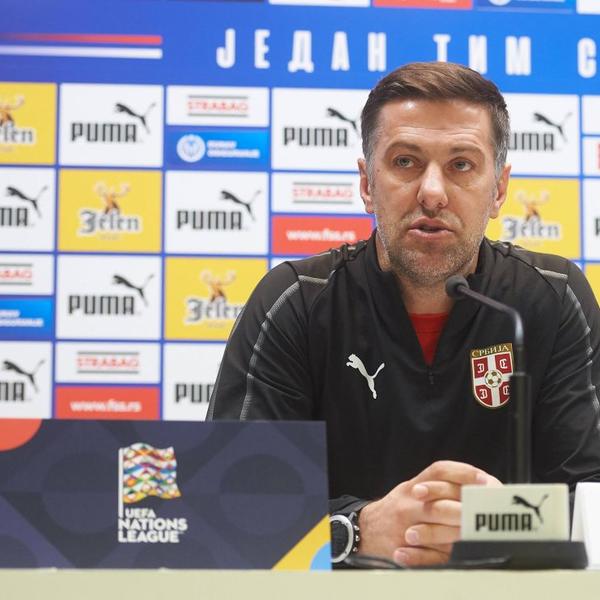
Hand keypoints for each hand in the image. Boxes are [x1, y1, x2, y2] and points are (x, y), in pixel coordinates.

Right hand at [357, 460, 500, 566]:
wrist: (365, 529)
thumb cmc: (398, 509)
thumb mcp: (412, 489)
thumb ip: (438, 485)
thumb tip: (478, 484)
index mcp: (413, 487)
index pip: (439, 471)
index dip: (463, 474)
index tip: (485, 481)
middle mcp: (408, 504)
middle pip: (442, 503)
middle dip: (467, 510)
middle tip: (488, 512)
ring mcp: (404, 527)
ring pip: (438, 531)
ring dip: (459, 533)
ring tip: (476, 533)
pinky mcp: (402, 549)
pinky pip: (427, 555)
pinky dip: (443, 555)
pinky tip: (454, 552)